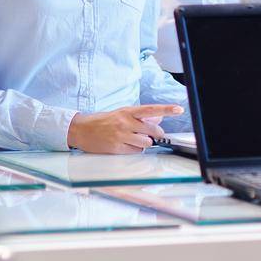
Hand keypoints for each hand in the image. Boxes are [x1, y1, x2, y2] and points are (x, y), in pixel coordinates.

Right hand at [67, 104, 184, 154]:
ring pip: (146, 143)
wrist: (81, 129)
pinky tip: (125, 145)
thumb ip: (140, 116)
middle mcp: (125, 122)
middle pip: (153, 130)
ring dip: (144, 143)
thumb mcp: (121, 113)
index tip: (179, 109)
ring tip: (133, 139)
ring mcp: (121, 136)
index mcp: (127, 111)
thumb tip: (160, 116)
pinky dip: (135, 150)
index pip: (151, 109)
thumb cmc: (103, 121)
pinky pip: (136, 152)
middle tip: (151, 134)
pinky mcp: (117, 148)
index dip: (167, 109)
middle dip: (155, 134)